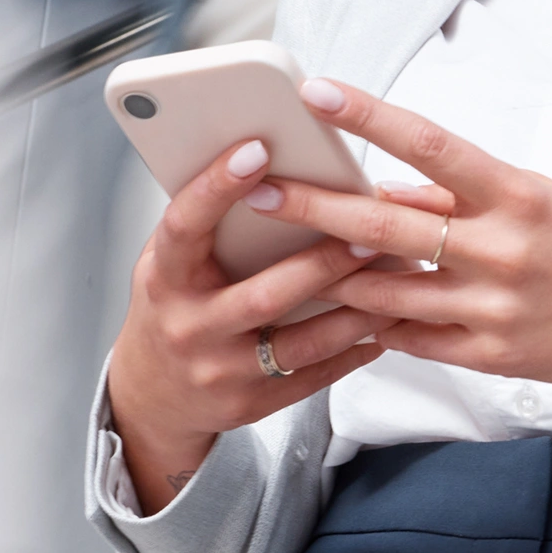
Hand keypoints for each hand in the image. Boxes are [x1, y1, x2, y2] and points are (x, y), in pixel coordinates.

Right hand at [106, 137, 395, 512]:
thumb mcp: (172, 262)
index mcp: (165, 279)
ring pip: (302, 342)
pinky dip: (355, 350)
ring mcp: (221, 371)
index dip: (217, 187)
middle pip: (264, 294)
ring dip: (357, 309)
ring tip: (398, 277)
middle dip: (322, 262)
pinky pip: (315, 376)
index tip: (258, 148)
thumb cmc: (175, 305)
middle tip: (371, 232)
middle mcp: (189, 328)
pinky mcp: (251, 404)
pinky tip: (386, 322)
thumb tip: (268, 163)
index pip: (185, 226)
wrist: (153, 393)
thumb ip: (208, 223)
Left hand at [247, 78, 551, 440]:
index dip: (369, 116)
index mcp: (518, 195)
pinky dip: (376, 322)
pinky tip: (347, 310)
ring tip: (289, 257)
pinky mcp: (490, 355)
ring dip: (336, 274)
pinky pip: (411, 338)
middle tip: (262, 188)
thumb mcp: (536, 199)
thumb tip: (386, 188)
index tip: (316, 92)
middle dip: (320, 205)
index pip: (431, 144)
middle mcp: (505, 249)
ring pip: (389, 291)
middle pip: (391, 223)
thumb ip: (461, 194)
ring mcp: (495, 308)